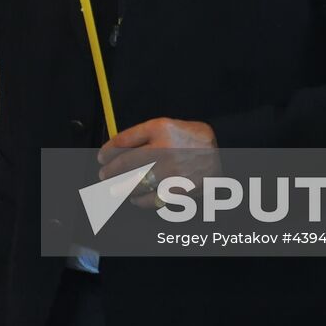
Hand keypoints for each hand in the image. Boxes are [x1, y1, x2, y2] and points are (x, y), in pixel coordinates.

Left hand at [98, 118, 219, 208]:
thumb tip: (115, 147)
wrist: (223, 151)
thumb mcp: (165, 125)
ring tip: (114, 189)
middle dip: (109, 172)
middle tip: (103, 175)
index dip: (108, 151)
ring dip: (120, 188)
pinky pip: (151, 200)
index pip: (124, 142)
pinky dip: (139, 201)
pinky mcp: (179, 190)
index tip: (102, 157)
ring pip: (135, 184)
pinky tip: (134, 198)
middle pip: (126, 165)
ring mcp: (172, 172)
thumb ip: (141, 134)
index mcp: (159, 130)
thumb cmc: (191, 137)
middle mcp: (164, 150)